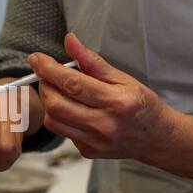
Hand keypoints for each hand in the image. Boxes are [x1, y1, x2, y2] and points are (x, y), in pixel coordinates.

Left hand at [28, 33, 175, 161]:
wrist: (156, 137)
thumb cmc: (140, 104)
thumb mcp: (122, 77)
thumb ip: (92, 61)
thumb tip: (70, 41)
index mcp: (117, 102)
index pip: (72, 84)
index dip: (49, 70)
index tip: (36, 59)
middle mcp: (104, 125)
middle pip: (56, 105)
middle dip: (44, 86)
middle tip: (47, 76)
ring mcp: (95, 142)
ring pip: (53, 121)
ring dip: (48, 102)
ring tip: (57, 91)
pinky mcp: (87, 151)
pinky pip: (62, 132)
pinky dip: (60, 117)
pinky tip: (71, 109)